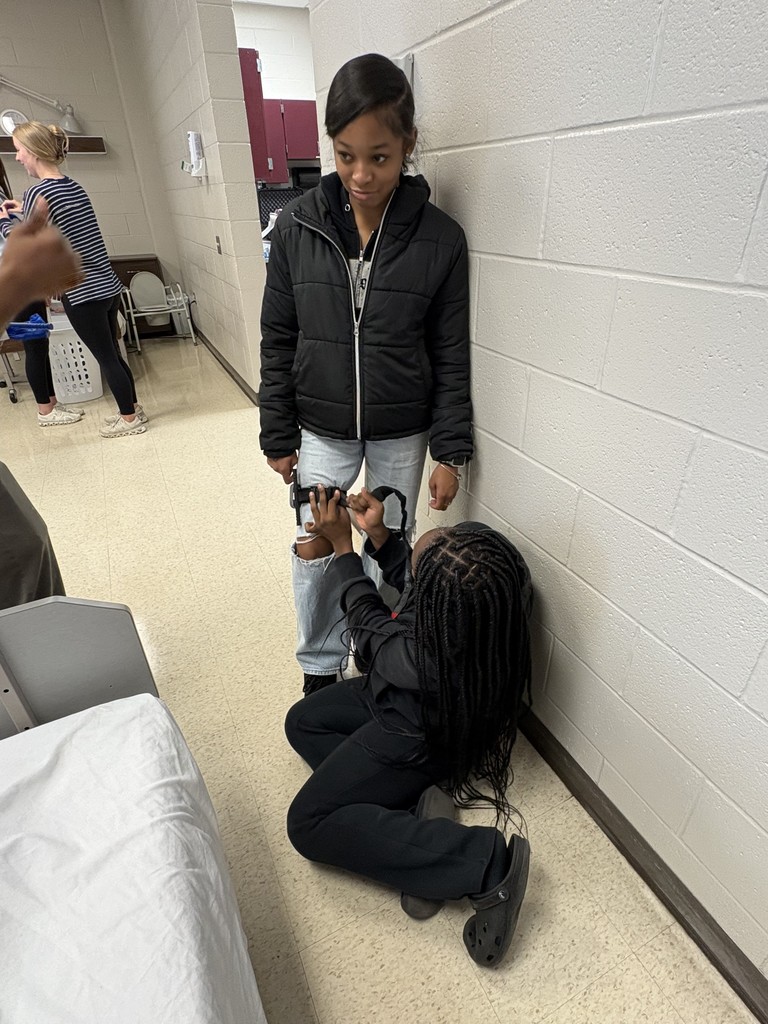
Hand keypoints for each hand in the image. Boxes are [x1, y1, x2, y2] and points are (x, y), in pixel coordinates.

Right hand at [0, 199, 82, 314]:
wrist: (15, 285)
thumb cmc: (15, 259)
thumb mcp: (20, 233)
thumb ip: (36, 217)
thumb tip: (44, 200)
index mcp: (57, 238)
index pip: (54, 231)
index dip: (42, 237)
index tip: (33, 245)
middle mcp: (69, 252)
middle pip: (65, 244)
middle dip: (54, 248)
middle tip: (37, 257)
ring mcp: (73, 268)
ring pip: (73, 258)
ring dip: (65, 259)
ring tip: (48, 266)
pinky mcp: (73, 282)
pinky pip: (79, 274)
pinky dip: (73, 273)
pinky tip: (59, 274)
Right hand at [266, 453, 297, 482]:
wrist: (277, 443)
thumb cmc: (286, 450)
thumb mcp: (295, 458)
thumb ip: (294, 465)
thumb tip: (293, 466)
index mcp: (283, 470)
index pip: (287, 481)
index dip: (291, 479)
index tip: (292, 476)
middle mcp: (277, 469)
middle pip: (283, 473)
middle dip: (287, 469)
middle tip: (290, 462)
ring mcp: (272, 465)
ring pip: (278, 468)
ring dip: (281, 464)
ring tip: (284, 457)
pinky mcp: (269, 461)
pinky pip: (274, 463)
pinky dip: (277, 461)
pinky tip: (279, 456)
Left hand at [305, 485, 352, 554]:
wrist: (341, 540)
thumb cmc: (344, 529)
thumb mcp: (345, 516)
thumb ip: (339, 507)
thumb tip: (335, 500)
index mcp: (332, 517)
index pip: (331, 502)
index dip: (334, 496)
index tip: (335, 492)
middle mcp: (324, 520)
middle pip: (321, 503)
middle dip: (321, 493)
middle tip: (320, 486)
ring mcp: (319, 524)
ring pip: (313, 510)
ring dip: (312, 501)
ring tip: (311, 494)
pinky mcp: (316, 529)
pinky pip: (309, 526)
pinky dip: (307, 523)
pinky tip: (308, 520)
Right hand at [346, 487, 388, 548]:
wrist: (371, 527)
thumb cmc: (376, 519)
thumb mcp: (377, 507)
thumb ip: (370, 497)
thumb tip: (363, 489)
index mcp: (371, 496)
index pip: (363, 493)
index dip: (364, 500)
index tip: (367, 505)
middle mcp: (365, 498)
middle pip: (357, 496)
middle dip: (360, 504)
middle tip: (365, 509)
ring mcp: (359, 502)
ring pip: (352, 498)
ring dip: (356, 506)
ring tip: (361, 510)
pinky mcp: (354, 506)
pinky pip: (349, 501)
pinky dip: (350, 505)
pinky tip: (355, 508)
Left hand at [428, 463, 459, 510]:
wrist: (449, 467)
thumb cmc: (441, 473)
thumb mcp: (431, 483)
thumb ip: (433, 492)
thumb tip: (434, 496)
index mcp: (442, 495)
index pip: (438, 506)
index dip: (434, 506)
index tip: (431, 503)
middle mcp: (449, 495)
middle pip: (444, 506)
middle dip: (439, 506)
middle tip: (434, 502)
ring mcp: (453, 492)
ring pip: (448, 502)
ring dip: (443, 501)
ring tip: (439, 496)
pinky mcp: (456, 489)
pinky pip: (451, 496)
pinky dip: (447, 497)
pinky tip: (444, 493)